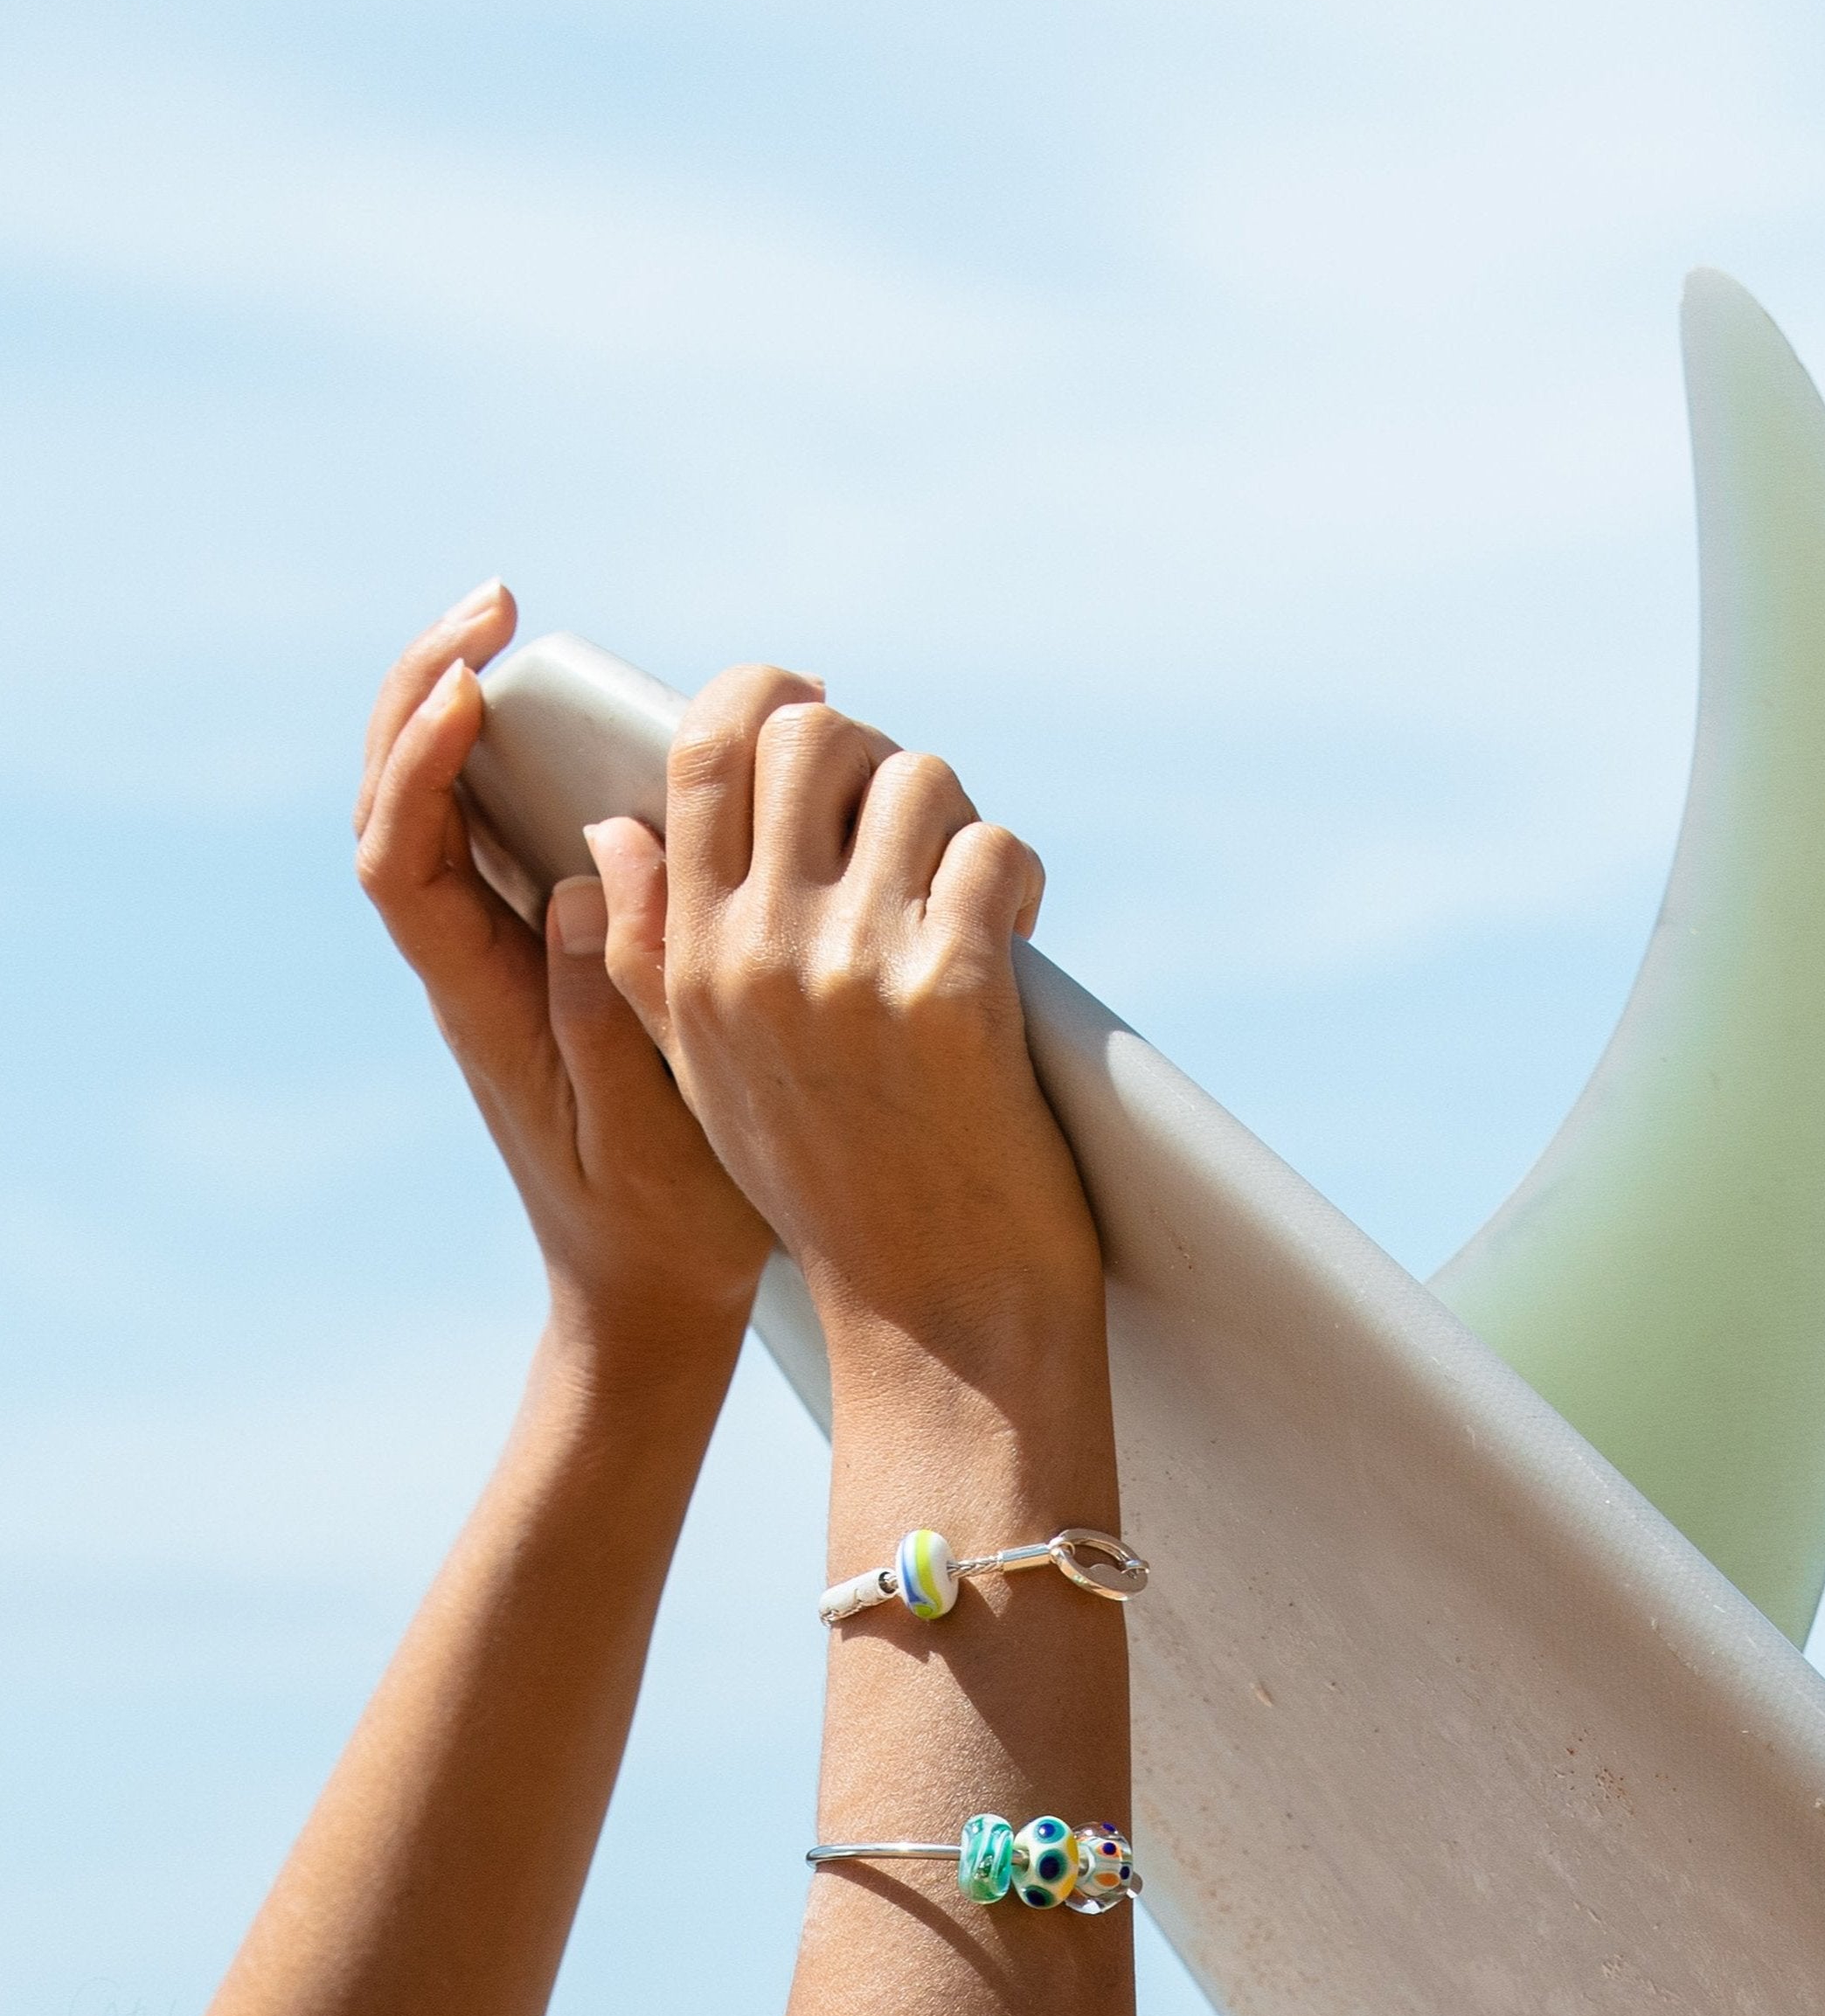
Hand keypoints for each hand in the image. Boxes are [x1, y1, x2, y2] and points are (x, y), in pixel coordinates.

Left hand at [354, 585, 774, 1379]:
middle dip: (425, 691)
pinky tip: (594, 723)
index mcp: (477, 1004)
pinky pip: (519, 838)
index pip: (400, 859)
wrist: (651, 1292)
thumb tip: (581, 869)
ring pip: (450, 810)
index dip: (415, 762)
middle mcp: (476, 964)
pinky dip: (536, 763)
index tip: (472, 687)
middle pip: (398, 805)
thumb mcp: (642, 1130)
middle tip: (496, 604)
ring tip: (520, 629)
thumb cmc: (657, 1225)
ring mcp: (510, 956)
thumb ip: (604, 1005)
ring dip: (467, 708)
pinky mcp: (556, 956)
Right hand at [586, 670, 1102, 1398]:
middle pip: (813, 734)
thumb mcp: (709, 1076)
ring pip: (921, 780)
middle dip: (878, 754)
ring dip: (961, 823)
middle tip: (915, 821)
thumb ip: (651, 953)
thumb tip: (612, 827)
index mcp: (689, 961)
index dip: (766, 695)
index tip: (823, 710)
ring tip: (970, 894)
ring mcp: (852, 973)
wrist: (939, 1320)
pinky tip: (1017, 937)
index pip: (704, 750)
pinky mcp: (953, 996)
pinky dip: (1019, 879)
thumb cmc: (835, 1191)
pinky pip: (994, 851)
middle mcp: (756, 954)